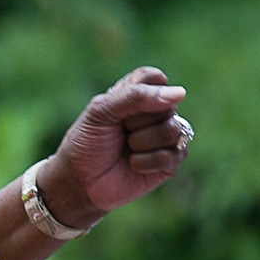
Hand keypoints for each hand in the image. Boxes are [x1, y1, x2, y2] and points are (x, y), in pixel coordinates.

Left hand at [40, 66, 190, 227]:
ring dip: (140, 142)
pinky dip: (145, 162)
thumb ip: (136, 97)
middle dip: (135, 122)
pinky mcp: (172, 161)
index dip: (138, 93)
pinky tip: (132, 164)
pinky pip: (172, 154)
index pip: (154, 78)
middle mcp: (157, 112)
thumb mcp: (101, 113)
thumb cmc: (87, 143)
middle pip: (166, 105)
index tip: (118, 109)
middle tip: (118, 133)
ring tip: (126, 148)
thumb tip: (181, 93)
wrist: (79, 181)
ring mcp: (167, 136)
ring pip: (172, 129)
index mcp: (137, 94)